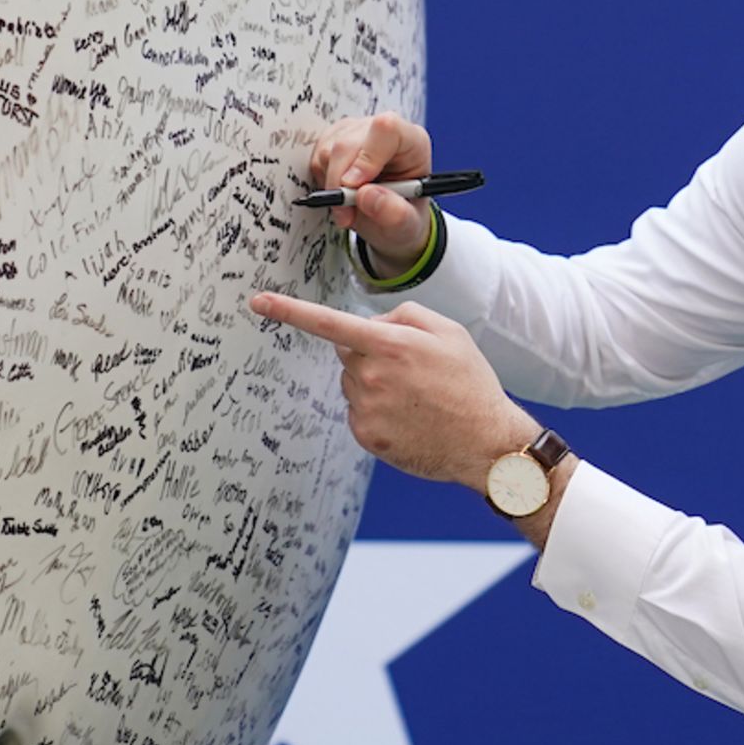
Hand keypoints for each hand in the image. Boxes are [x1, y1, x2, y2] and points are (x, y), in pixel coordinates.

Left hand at [249, 291, 533, 489]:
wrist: (486, 442)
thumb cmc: (470, 383)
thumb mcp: (450, 332)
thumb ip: (405, 315)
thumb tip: (371, 324)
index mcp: (390, 344)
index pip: (329, 323)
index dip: (290, 310)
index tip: (258, 302)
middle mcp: (371, 376)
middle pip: (347, 353)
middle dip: (369, 355)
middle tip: (411, 370)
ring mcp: (366, 408)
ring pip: (353, 384)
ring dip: (374, 385)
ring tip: (416, 398)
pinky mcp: (366, 436)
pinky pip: (358, 412)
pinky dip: (378, 412)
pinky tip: (409, 418)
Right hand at [308, 112, 434, 268]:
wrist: (389, 218)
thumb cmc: (403, 215)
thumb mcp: (408, 225)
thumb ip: (395, 213)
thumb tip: (366, 195)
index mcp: (412, 142)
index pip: (387, 129)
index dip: (367, 157)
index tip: (355, 186)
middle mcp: (382, 132)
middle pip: (348, 143)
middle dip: (341, 183)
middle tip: (347, 213)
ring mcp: (356, 132)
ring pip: (328, 151)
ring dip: (333, 185)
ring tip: (350, 206)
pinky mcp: (335, 140)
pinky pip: (317, 158)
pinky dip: (324, 181)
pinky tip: (343, 193)